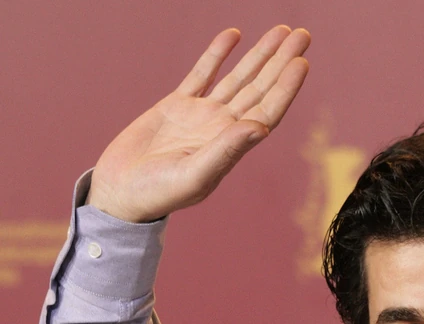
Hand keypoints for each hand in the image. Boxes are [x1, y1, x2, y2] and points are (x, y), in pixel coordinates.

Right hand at [88, 26, 310, 222]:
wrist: (120, 192)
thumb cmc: (157, 193)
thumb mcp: (194, 175)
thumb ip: (226, 151)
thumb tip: (261, 128)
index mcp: (231, 145)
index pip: (267, 110)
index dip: (286, 87)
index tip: (301, 62)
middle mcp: (222, 127)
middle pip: (260, 88)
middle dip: (281, 61)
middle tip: (303, 34)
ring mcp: (201, 115)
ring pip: (238, 77)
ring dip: (259, 54)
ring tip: (281, 31)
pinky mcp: (176, 106)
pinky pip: (202, 74)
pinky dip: (217, 54)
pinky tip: (234, 35)